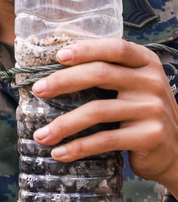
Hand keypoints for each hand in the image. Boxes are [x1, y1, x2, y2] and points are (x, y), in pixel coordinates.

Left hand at [31, 38, 177, 196]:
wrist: (176, 150)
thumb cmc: (143, 114)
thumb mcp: (135, 86)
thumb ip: (110, 72)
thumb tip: (59, 64)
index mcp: (146, 63)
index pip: (115, 48)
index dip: (86, 49)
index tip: (58, 56)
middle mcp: (152, 82)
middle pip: (100, 74)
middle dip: (63, 81)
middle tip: (37, 90)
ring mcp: (152, 109)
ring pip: (97, 111)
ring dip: (63, 125)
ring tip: (40, 136)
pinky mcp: (149, 136)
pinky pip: (105, 140)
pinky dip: (78, 147)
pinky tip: (59, 153)